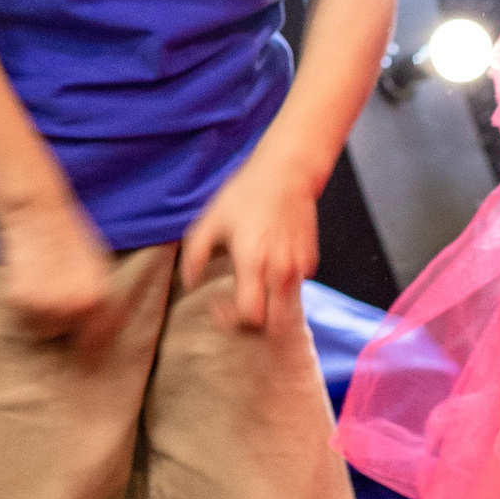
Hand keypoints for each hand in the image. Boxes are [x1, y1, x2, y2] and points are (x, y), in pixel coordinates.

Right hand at [0, 187, 134, 361]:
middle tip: (56, 302)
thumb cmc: (71, 239)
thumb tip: (101, 334)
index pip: (97, 343)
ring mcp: (44, 305)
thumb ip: (101, 302)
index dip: (90, 354)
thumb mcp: (99, 269)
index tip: (84, 364)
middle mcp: (74, 307)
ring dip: (41, 318)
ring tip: (41, 288)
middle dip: (63, 326)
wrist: (37, 215)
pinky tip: (27, 283)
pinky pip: (21, 319)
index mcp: (99, 300)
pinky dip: (22, 308)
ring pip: (42, 331)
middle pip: (66, 338)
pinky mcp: (18, 301)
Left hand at [180, 148, 319, 329]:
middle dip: (254, 325)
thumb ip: (195, 255)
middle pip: (274, 325)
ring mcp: (298, 267)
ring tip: (251, 293)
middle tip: (236, 308)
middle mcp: (280, 271)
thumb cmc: (246, 194)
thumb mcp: (211, 220)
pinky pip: (296, 288)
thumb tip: (189, 283)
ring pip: (288, 310)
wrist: (287, 173)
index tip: (217, 305)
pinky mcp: (310, 261)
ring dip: (269, 310)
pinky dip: (281, 290)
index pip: (249, 316)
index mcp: (253, 263)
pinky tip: (267, 273)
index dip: (231, 320)